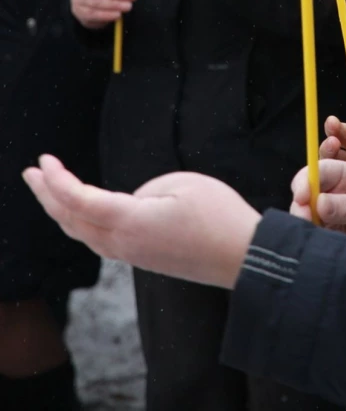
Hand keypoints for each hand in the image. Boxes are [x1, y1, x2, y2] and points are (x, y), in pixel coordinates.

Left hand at [23, 156, 259, 288]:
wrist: (243, 257)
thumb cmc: (219, 218)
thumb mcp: (183, 184)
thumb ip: (146, 189)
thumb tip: (132, 201)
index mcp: (130, 223)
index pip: (78, 201)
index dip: (57, 180)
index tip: (45, 159)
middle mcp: (123, 244)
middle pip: (71, 221)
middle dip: (47, 196)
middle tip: (31, 173)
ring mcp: (132, 254)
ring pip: (82, 234)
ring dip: (60, 211)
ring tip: (48, 190)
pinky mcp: (143, 258)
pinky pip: (98, 241)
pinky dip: (79, 223)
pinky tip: (81, 214)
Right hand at [291, 159, 345, 255]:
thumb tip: (317, 204)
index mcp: (345, 175)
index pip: (319, 171)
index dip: (306, 180)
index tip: (302, 196)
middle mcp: (333, 192)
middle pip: (305, 191)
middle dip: (299, 201)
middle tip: (302, 215)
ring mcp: (330, 215)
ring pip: (305, 213)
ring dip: (302, 220)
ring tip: (308, 230)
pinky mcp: (330, 235)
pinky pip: (313, 233)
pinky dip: (308, 236)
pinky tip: (312, 241)